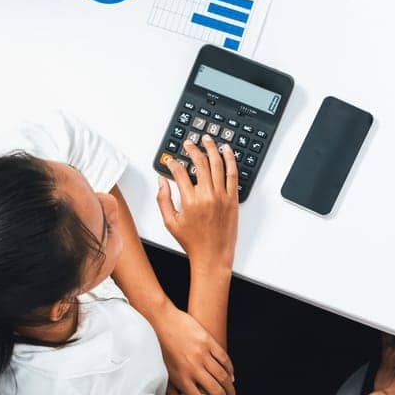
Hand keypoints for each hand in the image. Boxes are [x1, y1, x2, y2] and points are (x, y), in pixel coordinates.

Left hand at [151, 304, 235, 394]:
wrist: (159, 321)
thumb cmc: (158, 347)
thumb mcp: (162, 372)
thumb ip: (172, 389)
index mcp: (181, 378)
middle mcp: (194, 368)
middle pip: (216, 392)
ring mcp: (203, 354)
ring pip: (223, 376)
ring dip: (231, 390)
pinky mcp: (209, 342)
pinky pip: (224, 358)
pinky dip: (230, 369)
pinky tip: (232, 377)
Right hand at [156, 135, 238, 272]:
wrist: (213, 255)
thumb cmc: (193, 242)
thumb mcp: (170, 222)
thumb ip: (163, 200)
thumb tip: (161, 181)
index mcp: (190, 202)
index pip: (180, 173)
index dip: (173, 163)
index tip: (171, 159)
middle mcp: (207, 196)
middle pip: (200, 163)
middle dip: (193, 149)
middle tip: (189, 143)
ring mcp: (222, 196)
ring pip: (218, 164)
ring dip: (212, 149)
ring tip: (208, 140)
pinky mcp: (233, 198)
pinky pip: (233, 174)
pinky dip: (230, 160)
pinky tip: (226, 151)